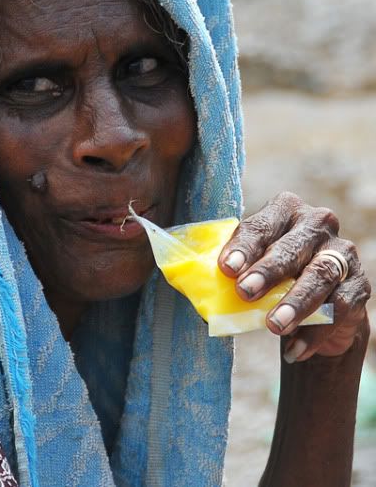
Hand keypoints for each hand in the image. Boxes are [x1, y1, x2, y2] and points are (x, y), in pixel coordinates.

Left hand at [218, 191, 370, 361]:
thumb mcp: (250, 266)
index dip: (244, 246)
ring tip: (272, 326)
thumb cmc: (272, 275)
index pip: (261, 225)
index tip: (226, 268)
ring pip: (320, 276)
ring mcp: (342, 253)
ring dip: (295, 303)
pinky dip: (315, 332)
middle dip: (267, 271)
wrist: (316, 303)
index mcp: (285, 209)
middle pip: (292, 247)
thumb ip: (231, 271)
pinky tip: (294, 349)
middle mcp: (318, 224)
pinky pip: (340, 308)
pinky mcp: (360, 285)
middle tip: (244, 292)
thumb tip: (199, 291)